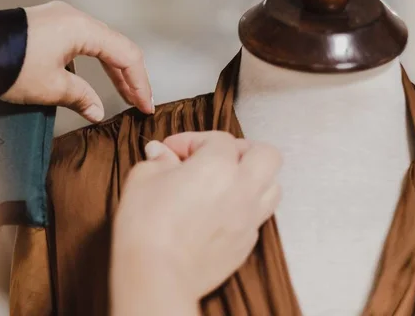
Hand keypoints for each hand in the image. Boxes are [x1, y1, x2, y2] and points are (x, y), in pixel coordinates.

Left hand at [0, 1, 153, 121]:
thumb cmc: (8, 66)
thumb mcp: (51, 87)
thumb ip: (81, 98)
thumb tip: (97, 111)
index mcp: (82, 28)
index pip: (126, 55)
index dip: (140, 83)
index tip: (145, 107)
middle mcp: (75, 17)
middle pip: (115, 47)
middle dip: (129, 77)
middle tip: (139, 103)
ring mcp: (60, 18)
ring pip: (99, 44)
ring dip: (112, 70)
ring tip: (123, 94)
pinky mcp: (47, 25)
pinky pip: (81, 42)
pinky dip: (93, 63)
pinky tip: (92, 81)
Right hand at [111, 132, 281, 314]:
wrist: (156, 274)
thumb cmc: (148, 227)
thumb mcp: (142, 180)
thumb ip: (158, 161)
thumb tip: (160, 154)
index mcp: (218, 165)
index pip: (217, 139)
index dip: (191, 139)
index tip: (171, 151)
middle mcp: (242, 189)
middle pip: (265, 154)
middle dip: (242, 149)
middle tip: (215, 156)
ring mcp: (248, 218)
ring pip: (272, 186)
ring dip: (253, 178)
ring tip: (226, 182)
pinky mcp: (246, 244)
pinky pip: (258, 216)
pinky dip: (244, 207)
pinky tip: (220, 211)